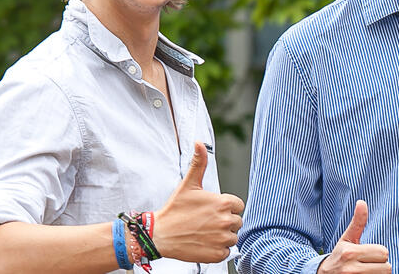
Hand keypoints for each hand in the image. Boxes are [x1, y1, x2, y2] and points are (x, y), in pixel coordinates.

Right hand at [152, 141, 244, 262]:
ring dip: (222, 236)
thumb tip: (199, 143)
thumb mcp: (189, 184)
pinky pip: (226, 252)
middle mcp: (226, 221)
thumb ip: (199, 163)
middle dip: (224, 221)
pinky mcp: (217, 254)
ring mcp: (222, 239)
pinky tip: (204, 243)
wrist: (160, 234)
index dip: (226, 207)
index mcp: (224, 203)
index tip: (212, 210)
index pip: (238, 206)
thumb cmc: (175, 209)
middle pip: (236, 222)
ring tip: (204, 232)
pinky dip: (217, 249)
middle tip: (206, 221)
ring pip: (232, 237)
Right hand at [318, 200, 390, 273]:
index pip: (383, 253)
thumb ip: (358, 222)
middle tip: (369, 265)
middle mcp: (351, 269)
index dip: (379, 254)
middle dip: (381, 266)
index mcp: (350, 253)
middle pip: (387, 268)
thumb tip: (362, 202)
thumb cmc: (339, 256)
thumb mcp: (347, 239)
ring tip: (367, 272)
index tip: (369, 255)